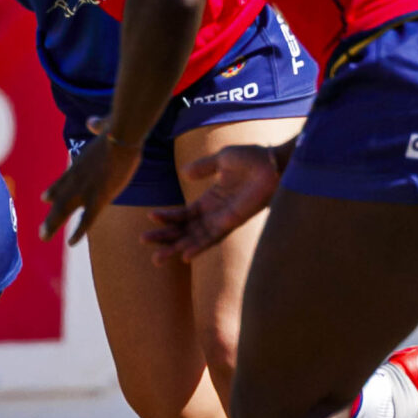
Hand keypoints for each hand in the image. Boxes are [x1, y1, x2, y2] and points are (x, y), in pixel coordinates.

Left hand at [43, 123, 141, 244]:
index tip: (45, 198)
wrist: (121, 137)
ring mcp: (85, 190)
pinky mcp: (98, 199)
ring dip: (53, 225)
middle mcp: (76, 180)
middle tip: (42, 232)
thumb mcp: (104, 126)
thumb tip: (93, 121)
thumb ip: (97, 126)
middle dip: (50, 217)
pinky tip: (71, 242)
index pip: (62, 181)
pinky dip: (78, 232)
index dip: (53, 191)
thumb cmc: (117, 130)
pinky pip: (86, 220)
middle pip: (59, 201)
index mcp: (78, 165)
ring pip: (64, 212)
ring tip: (43, 237)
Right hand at [143, 142, 284, 261]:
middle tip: (144, 243)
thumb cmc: (252, 159)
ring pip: (195, 238)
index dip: (168, 217)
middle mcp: (215, 213)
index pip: (184, 214)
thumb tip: (185, 172)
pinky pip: (213, 238)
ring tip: (156, 258)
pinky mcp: (233, 221)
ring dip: (176, 247)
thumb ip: (203, 167)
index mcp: (211, 199)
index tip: (150, 216)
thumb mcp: (222, 160)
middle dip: (165, 237)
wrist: (272, 162)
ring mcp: (224, 219)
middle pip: (185, 230)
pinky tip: (185, 256)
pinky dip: (199, 247)